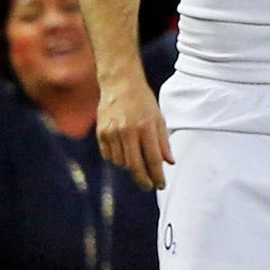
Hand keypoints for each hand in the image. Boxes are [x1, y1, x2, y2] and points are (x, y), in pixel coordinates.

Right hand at [96, 71, 172, 191]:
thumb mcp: (159, 118)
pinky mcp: (101, 132)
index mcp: (145, 127)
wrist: (120, 83)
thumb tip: (169, 163)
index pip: (152, 159)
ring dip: (131, 168)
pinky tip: (125, 155)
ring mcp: (111, 132)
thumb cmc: (143, 101)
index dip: (157, 176)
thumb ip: (163, 142)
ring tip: (138, 165)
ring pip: (121, 162)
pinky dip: (118, 159)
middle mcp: (127, 131)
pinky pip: (109, 155)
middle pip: (134, 166)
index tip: (161, 185)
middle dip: (143, 180)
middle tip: (149, 186)